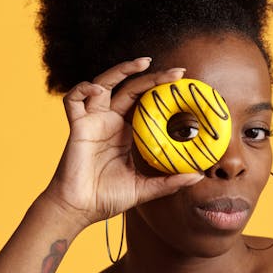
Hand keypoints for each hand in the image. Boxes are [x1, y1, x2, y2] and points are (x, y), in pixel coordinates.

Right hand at [41, 58, 202, 229]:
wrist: (80, 209)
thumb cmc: (107, 198)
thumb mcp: (145, 188)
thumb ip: (170, 182)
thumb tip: (199, 176)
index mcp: (126, 132)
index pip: (146, 103)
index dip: (162, 91)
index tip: (184, 86)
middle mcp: (110, 122)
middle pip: (131, 88)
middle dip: (152, 76)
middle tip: (177, 73)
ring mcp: (93, 122)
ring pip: (103, 84)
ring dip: (121, 70)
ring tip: (142, 63)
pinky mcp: (77, 127)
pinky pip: (73, 100)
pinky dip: (83, 89)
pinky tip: (98, 90)